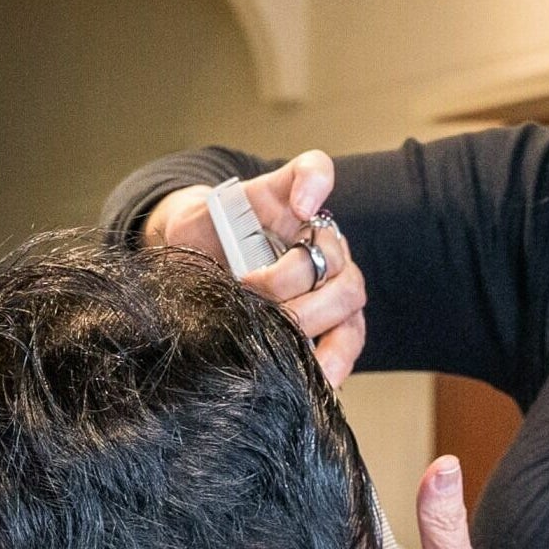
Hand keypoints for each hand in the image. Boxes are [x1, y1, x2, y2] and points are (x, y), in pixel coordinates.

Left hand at [143, 151, 367, 386]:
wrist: (203, 282)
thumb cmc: (205, 251)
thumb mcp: (200, 218)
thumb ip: (218, 212)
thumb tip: (247, 237)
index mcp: (290, 208)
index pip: (314, 171)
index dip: (314, 183)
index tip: (300, 207)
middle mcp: (322, 244)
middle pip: (334, 258)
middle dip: (294, 282)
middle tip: (254, 298)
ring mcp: (333, 287)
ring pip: (348, 303)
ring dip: (315, 326)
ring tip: (282, 344)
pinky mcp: (334, 328)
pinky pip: (347, 344)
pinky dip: (333, 363)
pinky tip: (312, 377)